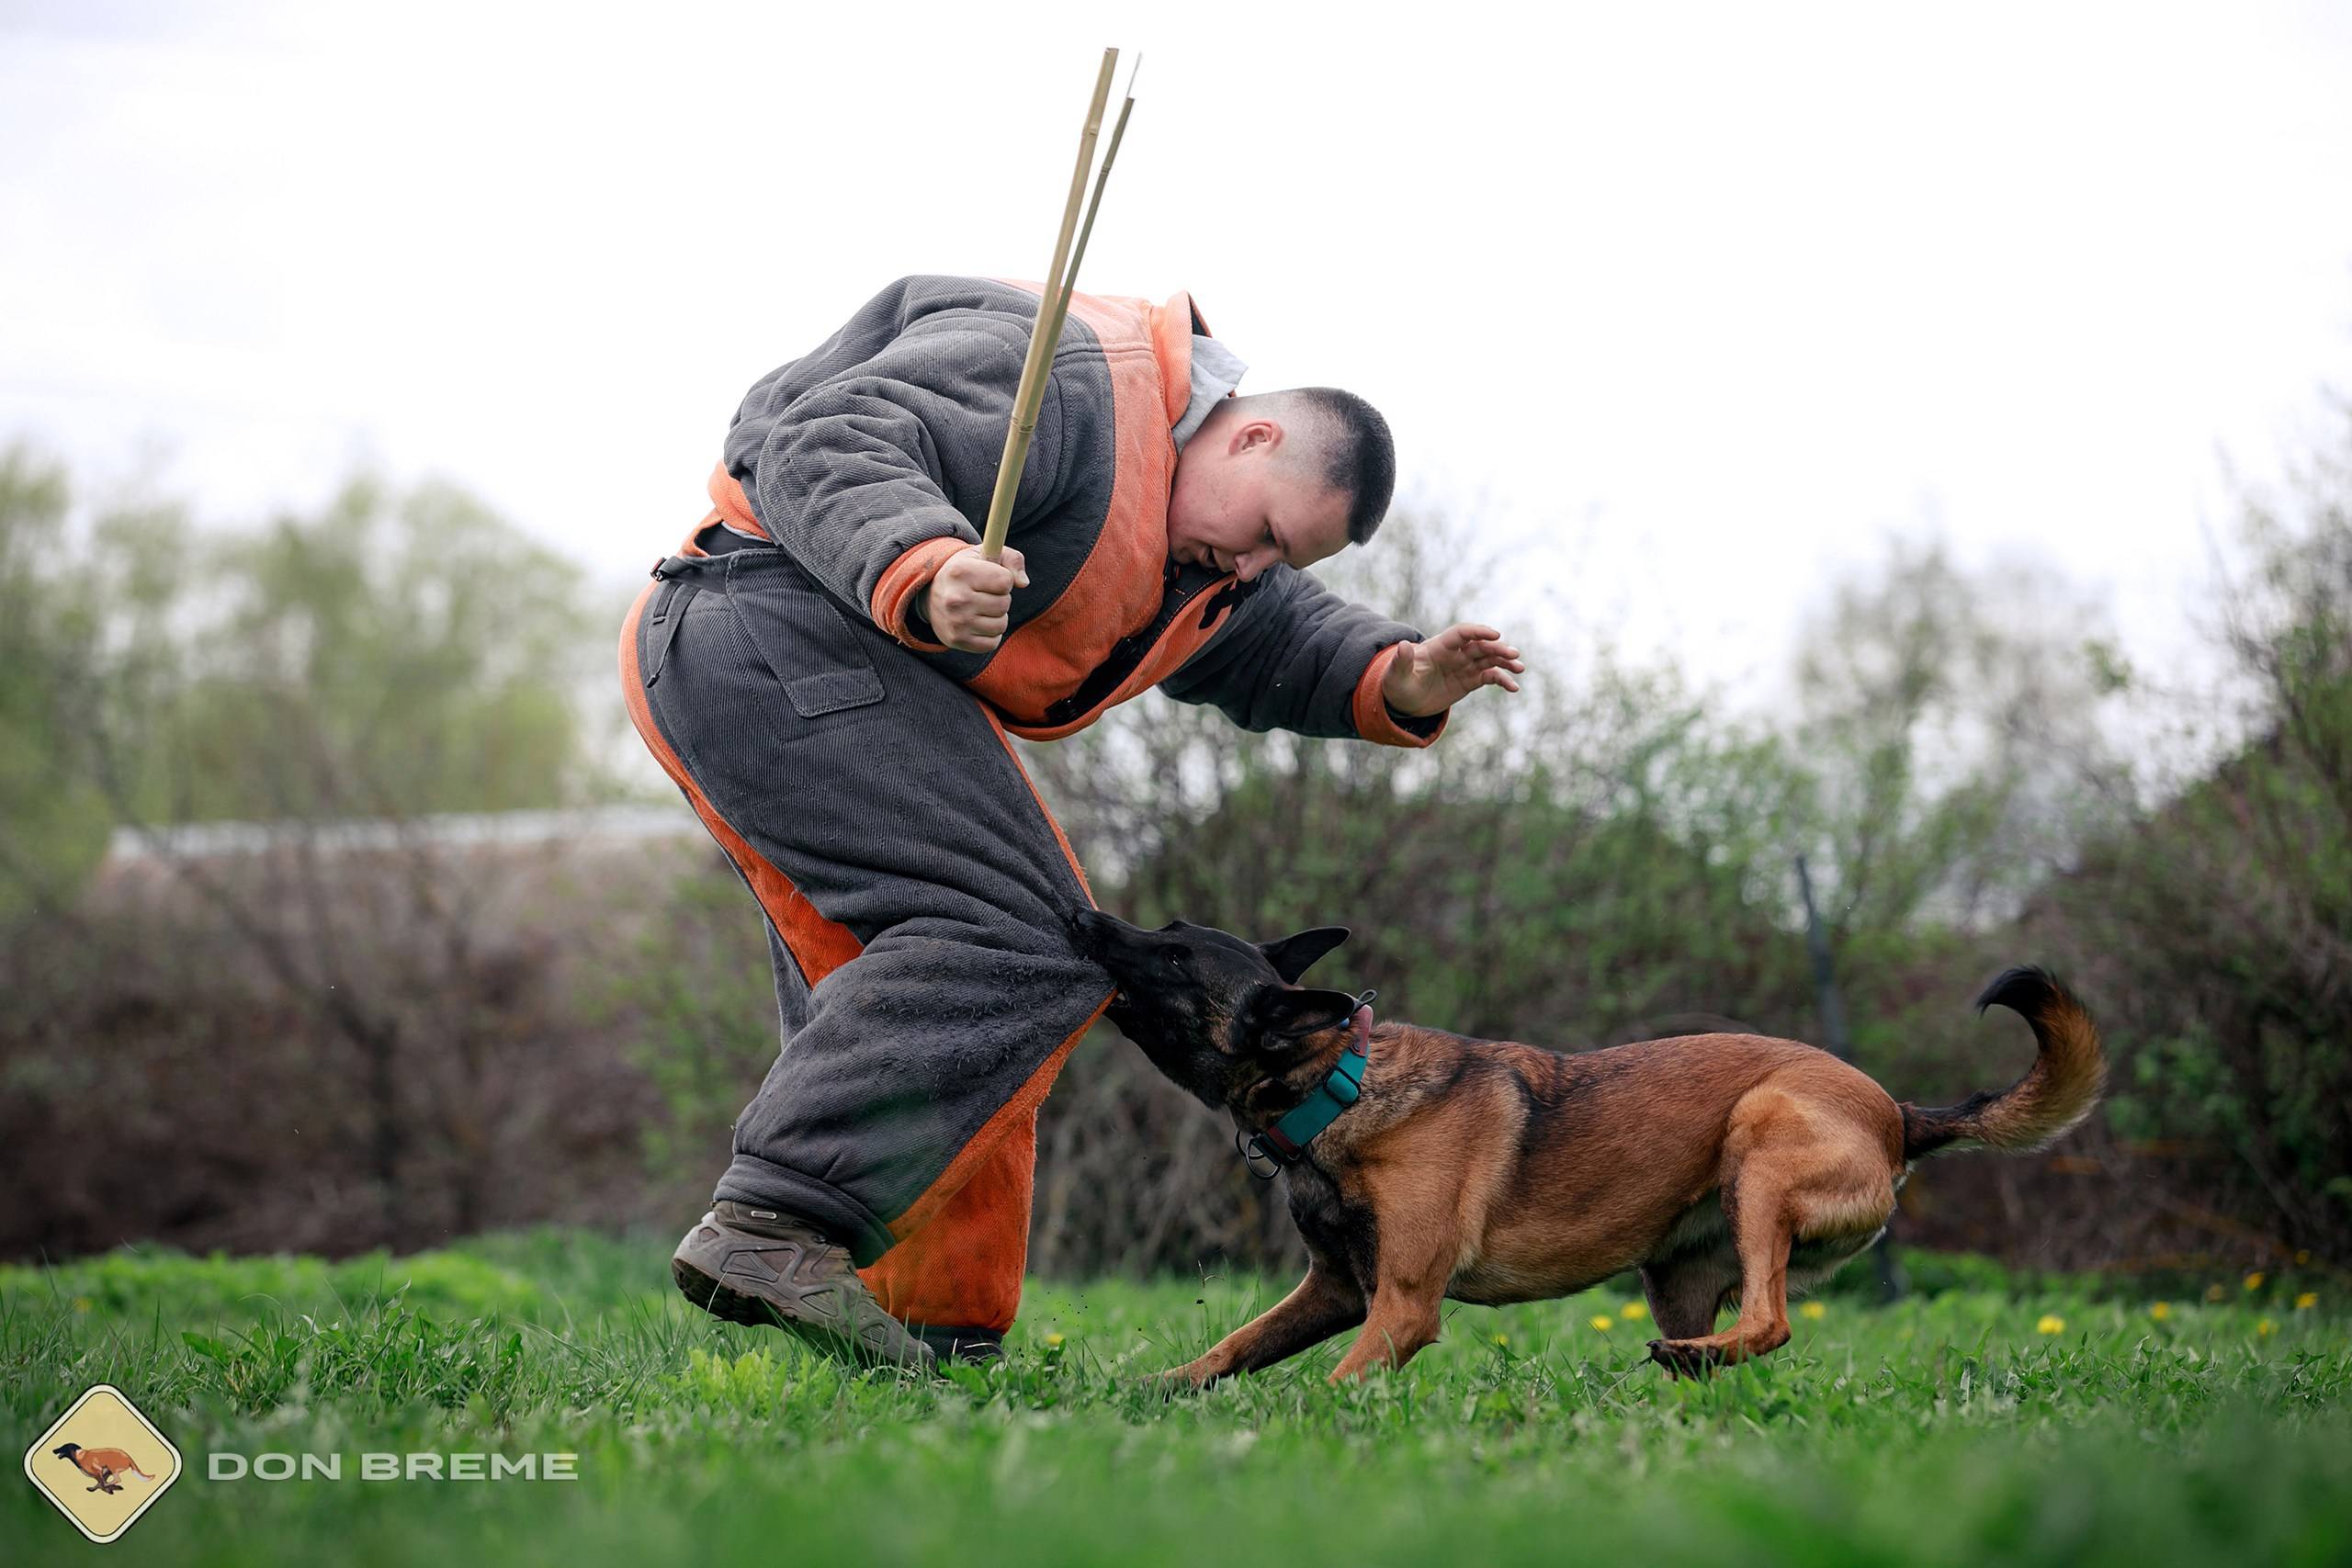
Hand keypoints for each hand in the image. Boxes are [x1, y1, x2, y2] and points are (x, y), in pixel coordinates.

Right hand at [917, 545, 1028, 652]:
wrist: (930, 594)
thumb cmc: (965, 571)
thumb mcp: (984, 554)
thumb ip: (1012, 559)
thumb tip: (1023, 583)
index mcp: (961, 572)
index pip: (1005, 581)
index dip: (1004, 579)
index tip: (991, 578)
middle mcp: (955, 598)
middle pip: (1004, 604)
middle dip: (1000, 599)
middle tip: (984, 594)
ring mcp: (955, 622)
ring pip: (1001, 625)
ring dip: (997, 618)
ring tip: (980, 608)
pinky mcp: (956, 640)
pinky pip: (992, 643)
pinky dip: (990, 635)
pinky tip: (977, 623)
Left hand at [1382, 624, 1523, 715]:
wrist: (1403, 702)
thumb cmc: (1397, 685)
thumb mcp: (1396, 676)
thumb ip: (1401, 661)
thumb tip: (1403, 646)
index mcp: (1439, 646)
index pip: (1462, 633)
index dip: (1478, 631)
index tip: (1495, 634)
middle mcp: (1455, 653)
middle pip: (1480, 645)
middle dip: (1497, 648)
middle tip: (1514, 654)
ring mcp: (1463, 666)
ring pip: (1489, 659)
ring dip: (1505, 661)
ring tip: (1520, 668)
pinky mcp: (1469, 681)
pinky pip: (1489, 678)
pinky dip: (1502, 680)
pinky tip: (1513, 687)